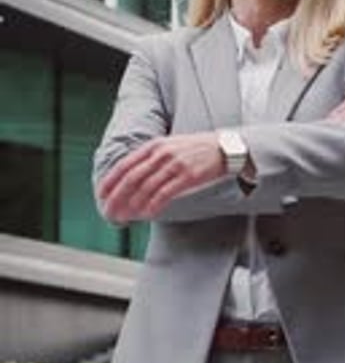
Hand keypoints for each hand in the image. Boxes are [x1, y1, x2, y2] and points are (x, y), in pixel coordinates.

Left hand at [96, 133, 224, 221]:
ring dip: (133, 204)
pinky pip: (165, 193)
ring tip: (125, 216)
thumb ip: (151, 158)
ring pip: (146, 187)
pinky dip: (153, 204)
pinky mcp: (188, 176)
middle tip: (109, 211)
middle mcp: (161, 153)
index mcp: (154, 146)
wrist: (224, 148)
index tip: (101, 194)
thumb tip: (131, 177)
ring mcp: (175, 164)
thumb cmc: (196, 150)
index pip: (125, 164)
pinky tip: (146, 214)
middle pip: (132, 177)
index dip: (111, 180)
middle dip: (117, 196)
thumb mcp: (169, 146)